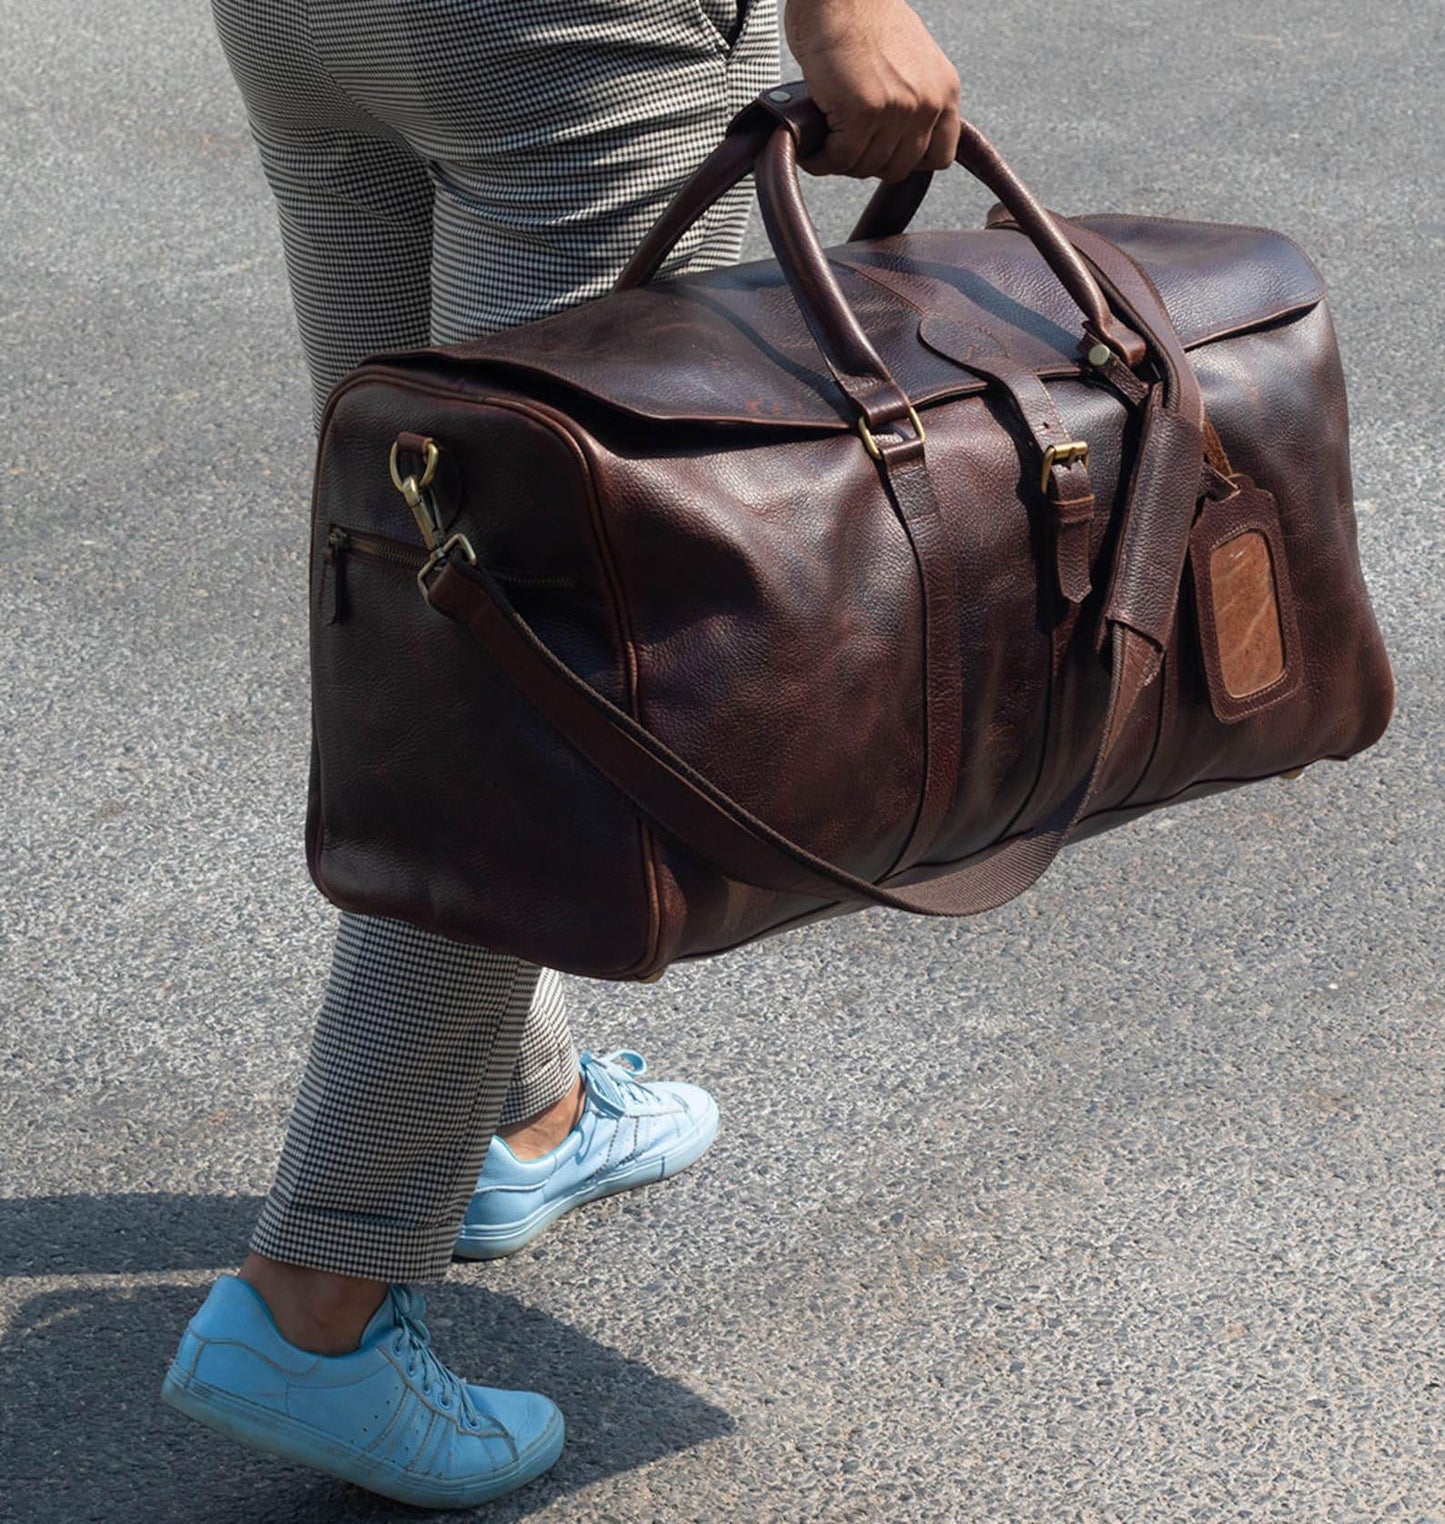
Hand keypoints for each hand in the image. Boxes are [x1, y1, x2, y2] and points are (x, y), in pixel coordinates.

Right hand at [783, 0, 961, 183]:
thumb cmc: (862, 18)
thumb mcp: (908, 63)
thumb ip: (912, 100)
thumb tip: (893, 140)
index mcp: (943, 90)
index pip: (939, 157)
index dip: (906, 160)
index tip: (883, 151)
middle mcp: (926, 102)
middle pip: (898, 168)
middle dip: (868, 160)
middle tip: (846, 142)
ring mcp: (897, 109)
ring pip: (867, 166)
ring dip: (841, 159)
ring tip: (826, 138)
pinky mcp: (863, 112)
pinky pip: (840, 159)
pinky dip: (821, 159)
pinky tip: (812, 147)